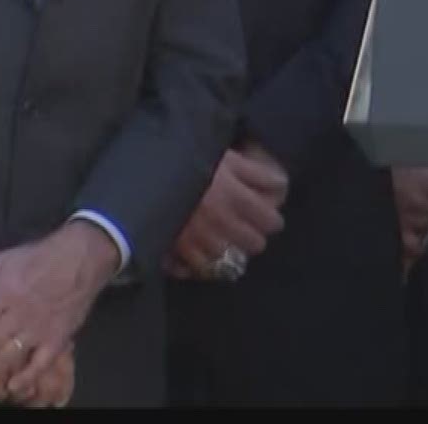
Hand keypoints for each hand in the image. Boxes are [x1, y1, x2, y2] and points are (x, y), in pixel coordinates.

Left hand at [0, 245, 73, 406]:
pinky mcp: (59, 337)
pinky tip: (14, 386)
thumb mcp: (5, 259)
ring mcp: (40, 327)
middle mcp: (19, 313)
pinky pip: (42, 363)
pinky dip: (27, 377)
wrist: (83, 257)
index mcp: (4, 292)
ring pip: (8, 357)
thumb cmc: (41, 257)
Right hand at [168, 146, 288, 279]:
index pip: (271, 222)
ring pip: (231, 261)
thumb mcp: (228, 159)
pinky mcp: (177, 252)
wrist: (146, 176)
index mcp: (237, 199)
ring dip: (232, 252)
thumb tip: (281, 186)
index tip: (267, 215)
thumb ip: (257, 174)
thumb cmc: (190, 161)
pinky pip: (201, 269)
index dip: (272, 219)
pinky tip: (204, 254)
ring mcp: (200, 241)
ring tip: (226, 241)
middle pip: (255, 245)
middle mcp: (222, 224)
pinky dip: (205, 265)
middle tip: (247, 228)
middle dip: (254, 236)